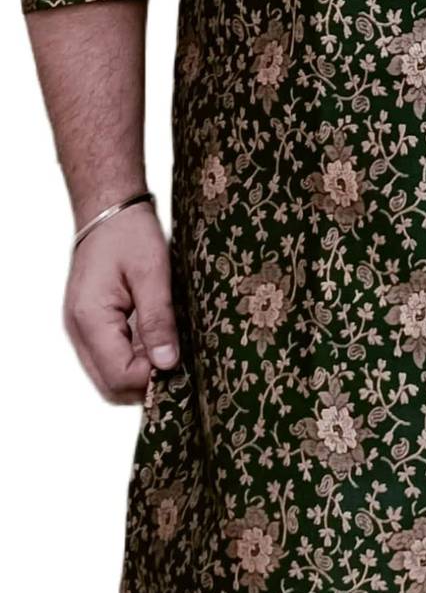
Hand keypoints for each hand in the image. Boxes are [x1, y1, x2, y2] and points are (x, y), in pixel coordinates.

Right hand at [62, 202, 180, 404]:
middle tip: (178, 361)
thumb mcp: (152, 273)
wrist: (109, 208)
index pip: (118, 376)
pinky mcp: (91, 324)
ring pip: (109, 375)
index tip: (180, 363)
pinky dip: (134, 357)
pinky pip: (110, 356)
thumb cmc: (129, 232)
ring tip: (168, 348)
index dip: (151, 378)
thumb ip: (158, 320)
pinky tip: (156, 339)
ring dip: (140, 371)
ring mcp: (82, 328)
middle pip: (110, 384)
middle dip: (145, 382)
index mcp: (91, 318)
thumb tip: (166, 364)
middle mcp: (79, 329)